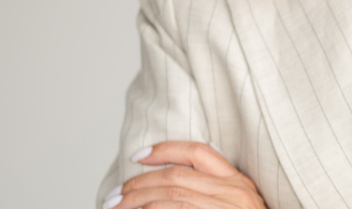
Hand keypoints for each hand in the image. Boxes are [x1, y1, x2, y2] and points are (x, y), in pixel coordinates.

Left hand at [102, 141, 266, 208]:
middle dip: (139, 184)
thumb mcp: (236, 207)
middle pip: (176, 177)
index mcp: (237, 181)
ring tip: (115, 208)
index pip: (198, 152)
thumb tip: (165, 188)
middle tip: (113, 196)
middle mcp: (233, 192)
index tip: (138, 155)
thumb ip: (210, 193)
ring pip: (170, 198)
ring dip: (137, 203)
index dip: (165, 149)